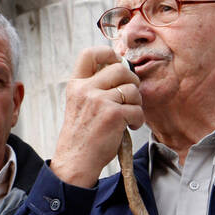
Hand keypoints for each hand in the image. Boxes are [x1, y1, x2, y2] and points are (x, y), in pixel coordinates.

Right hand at [49, 47, 143, 187]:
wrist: (76, 160)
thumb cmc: (81, 135)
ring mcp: (99, 101)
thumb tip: (122, 72)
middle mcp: (86, 89)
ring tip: (129, 115)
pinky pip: (137, 109)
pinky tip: (130, 126)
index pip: (89, 53)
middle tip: (130, 95)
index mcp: (76, 85)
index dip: (108, 54)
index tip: (116, 64)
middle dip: (131, 81)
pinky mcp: (113, 115)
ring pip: (132, 89)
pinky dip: (138, 120)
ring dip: (136, 103)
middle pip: (119, 69)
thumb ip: (94, 87)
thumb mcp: (79, 104)